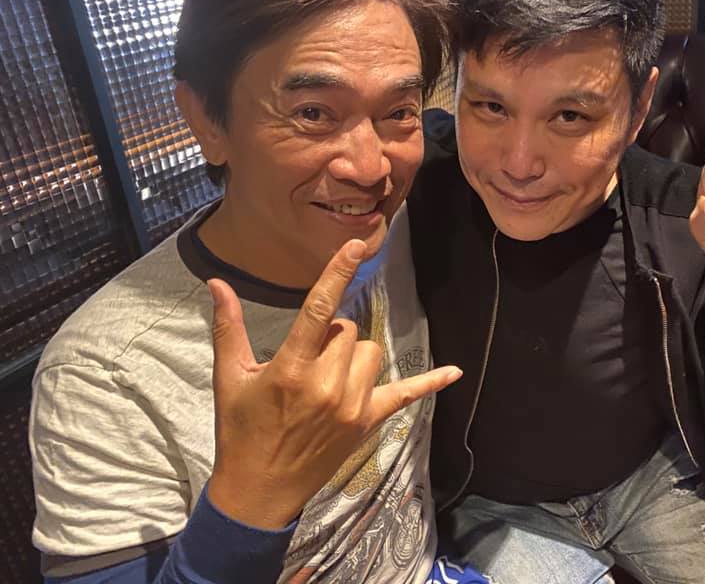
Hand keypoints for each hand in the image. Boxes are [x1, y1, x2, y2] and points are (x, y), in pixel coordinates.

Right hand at [206, 239, 461, 528]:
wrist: (259, 490)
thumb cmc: (241, 430)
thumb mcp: (229, 377)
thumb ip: (229, 326)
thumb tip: (217, 282)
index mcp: (291, 368)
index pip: (319, 310)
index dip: (338, 273)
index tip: (355, 245)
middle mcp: (327, 384)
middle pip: (347, 330)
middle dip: (329, 334)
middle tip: (305, 359)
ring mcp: (352, 405)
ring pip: (370, 352)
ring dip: (353, 354)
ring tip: (327, 375)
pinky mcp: (368, 422)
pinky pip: (406, 394)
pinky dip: (430, 382)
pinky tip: (455, 372)